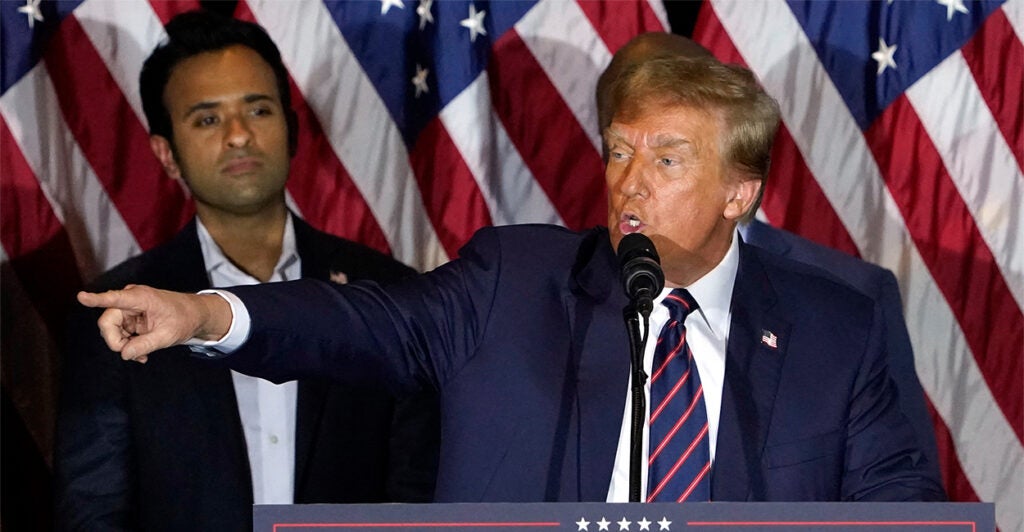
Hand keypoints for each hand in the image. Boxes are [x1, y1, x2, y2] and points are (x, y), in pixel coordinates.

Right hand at [77, 285, 231, 362]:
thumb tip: (124, 354)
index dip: (96, 299)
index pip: (115, 299)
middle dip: (116, 342)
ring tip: (142, 355)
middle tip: (134, 355)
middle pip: (107, 322)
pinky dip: (127, 345)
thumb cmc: (185, 319)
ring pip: (111, 330)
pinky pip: (118, 334)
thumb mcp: (168, 335)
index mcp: (141, 297)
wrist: (195, 315)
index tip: (81, 296)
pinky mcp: (129, 318)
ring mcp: (128, 309)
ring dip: (123, 345)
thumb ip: (145, 345)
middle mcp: (130, 300)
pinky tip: (140, 353)